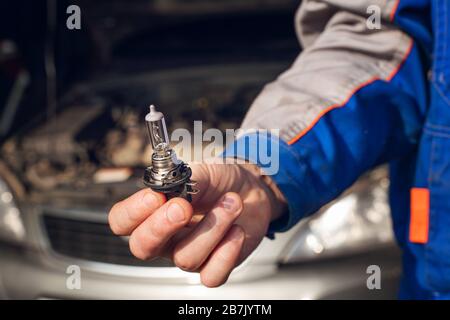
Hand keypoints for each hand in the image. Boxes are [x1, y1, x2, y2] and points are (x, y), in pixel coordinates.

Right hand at [108, 161, 285, 286]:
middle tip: (183, 206)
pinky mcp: (215, 266)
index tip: (154, 195)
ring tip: (231, 202)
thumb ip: (184, 179)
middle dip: (161, 227)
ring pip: (185, 258)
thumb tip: (168, 188)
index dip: (132, 212)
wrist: (252, 190)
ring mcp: (190, 254)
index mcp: (154, 212)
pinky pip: (211, 275)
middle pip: (143, 247)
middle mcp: (166, 238)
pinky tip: (237, 230)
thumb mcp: (202, 172)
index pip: (122, 221)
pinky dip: (227, 252)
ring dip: (212, 228)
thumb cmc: (220, 182)